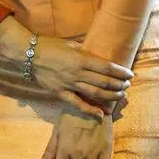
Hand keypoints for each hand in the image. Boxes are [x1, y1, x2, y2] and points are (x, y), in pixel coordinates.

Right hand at [0, 18, 132, 111]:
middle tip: (128, 86)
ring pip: (94, 93)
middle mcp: (77, 73)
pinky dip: (90, 110)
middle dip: (119, 85)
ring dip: (110, 96)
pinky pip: (78, 104)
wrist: (29, 55)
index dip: (120, 72)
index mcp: (81, 58)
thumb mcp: (70, 43)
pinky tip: (101, 114)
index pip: (106, 67)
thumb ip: (84, 50)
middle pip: (104, 82)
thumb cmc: (50, 45)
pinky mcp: (61, 93)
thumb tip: (98, 54)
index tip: (130, 74)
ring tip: (120, 96)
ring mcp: (69, 84)